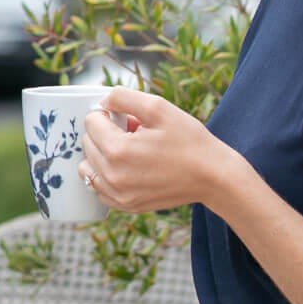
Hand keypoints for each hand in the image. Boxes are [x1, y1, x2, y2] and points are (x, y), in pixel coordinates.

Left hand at [78, 86, 246, 213]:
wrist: (214, 177)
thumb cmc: (189, 141)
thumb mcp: (159, 107)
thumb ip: (123, 97)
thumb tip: (102, 100)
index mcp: (117, 150)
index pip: (91, 121)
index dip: (110, 114)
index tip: (130, 119)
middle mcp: (112, 176)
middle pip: (88, 143)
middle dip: (106, 134)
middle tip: (135, 134)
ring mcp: (118, 195)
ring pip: (87, 166)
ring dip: (102, 155)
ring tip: (131, 151)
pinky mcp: (125, 206)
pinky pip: (98, 188)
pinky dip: (106, 175)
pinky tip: (129, 168)